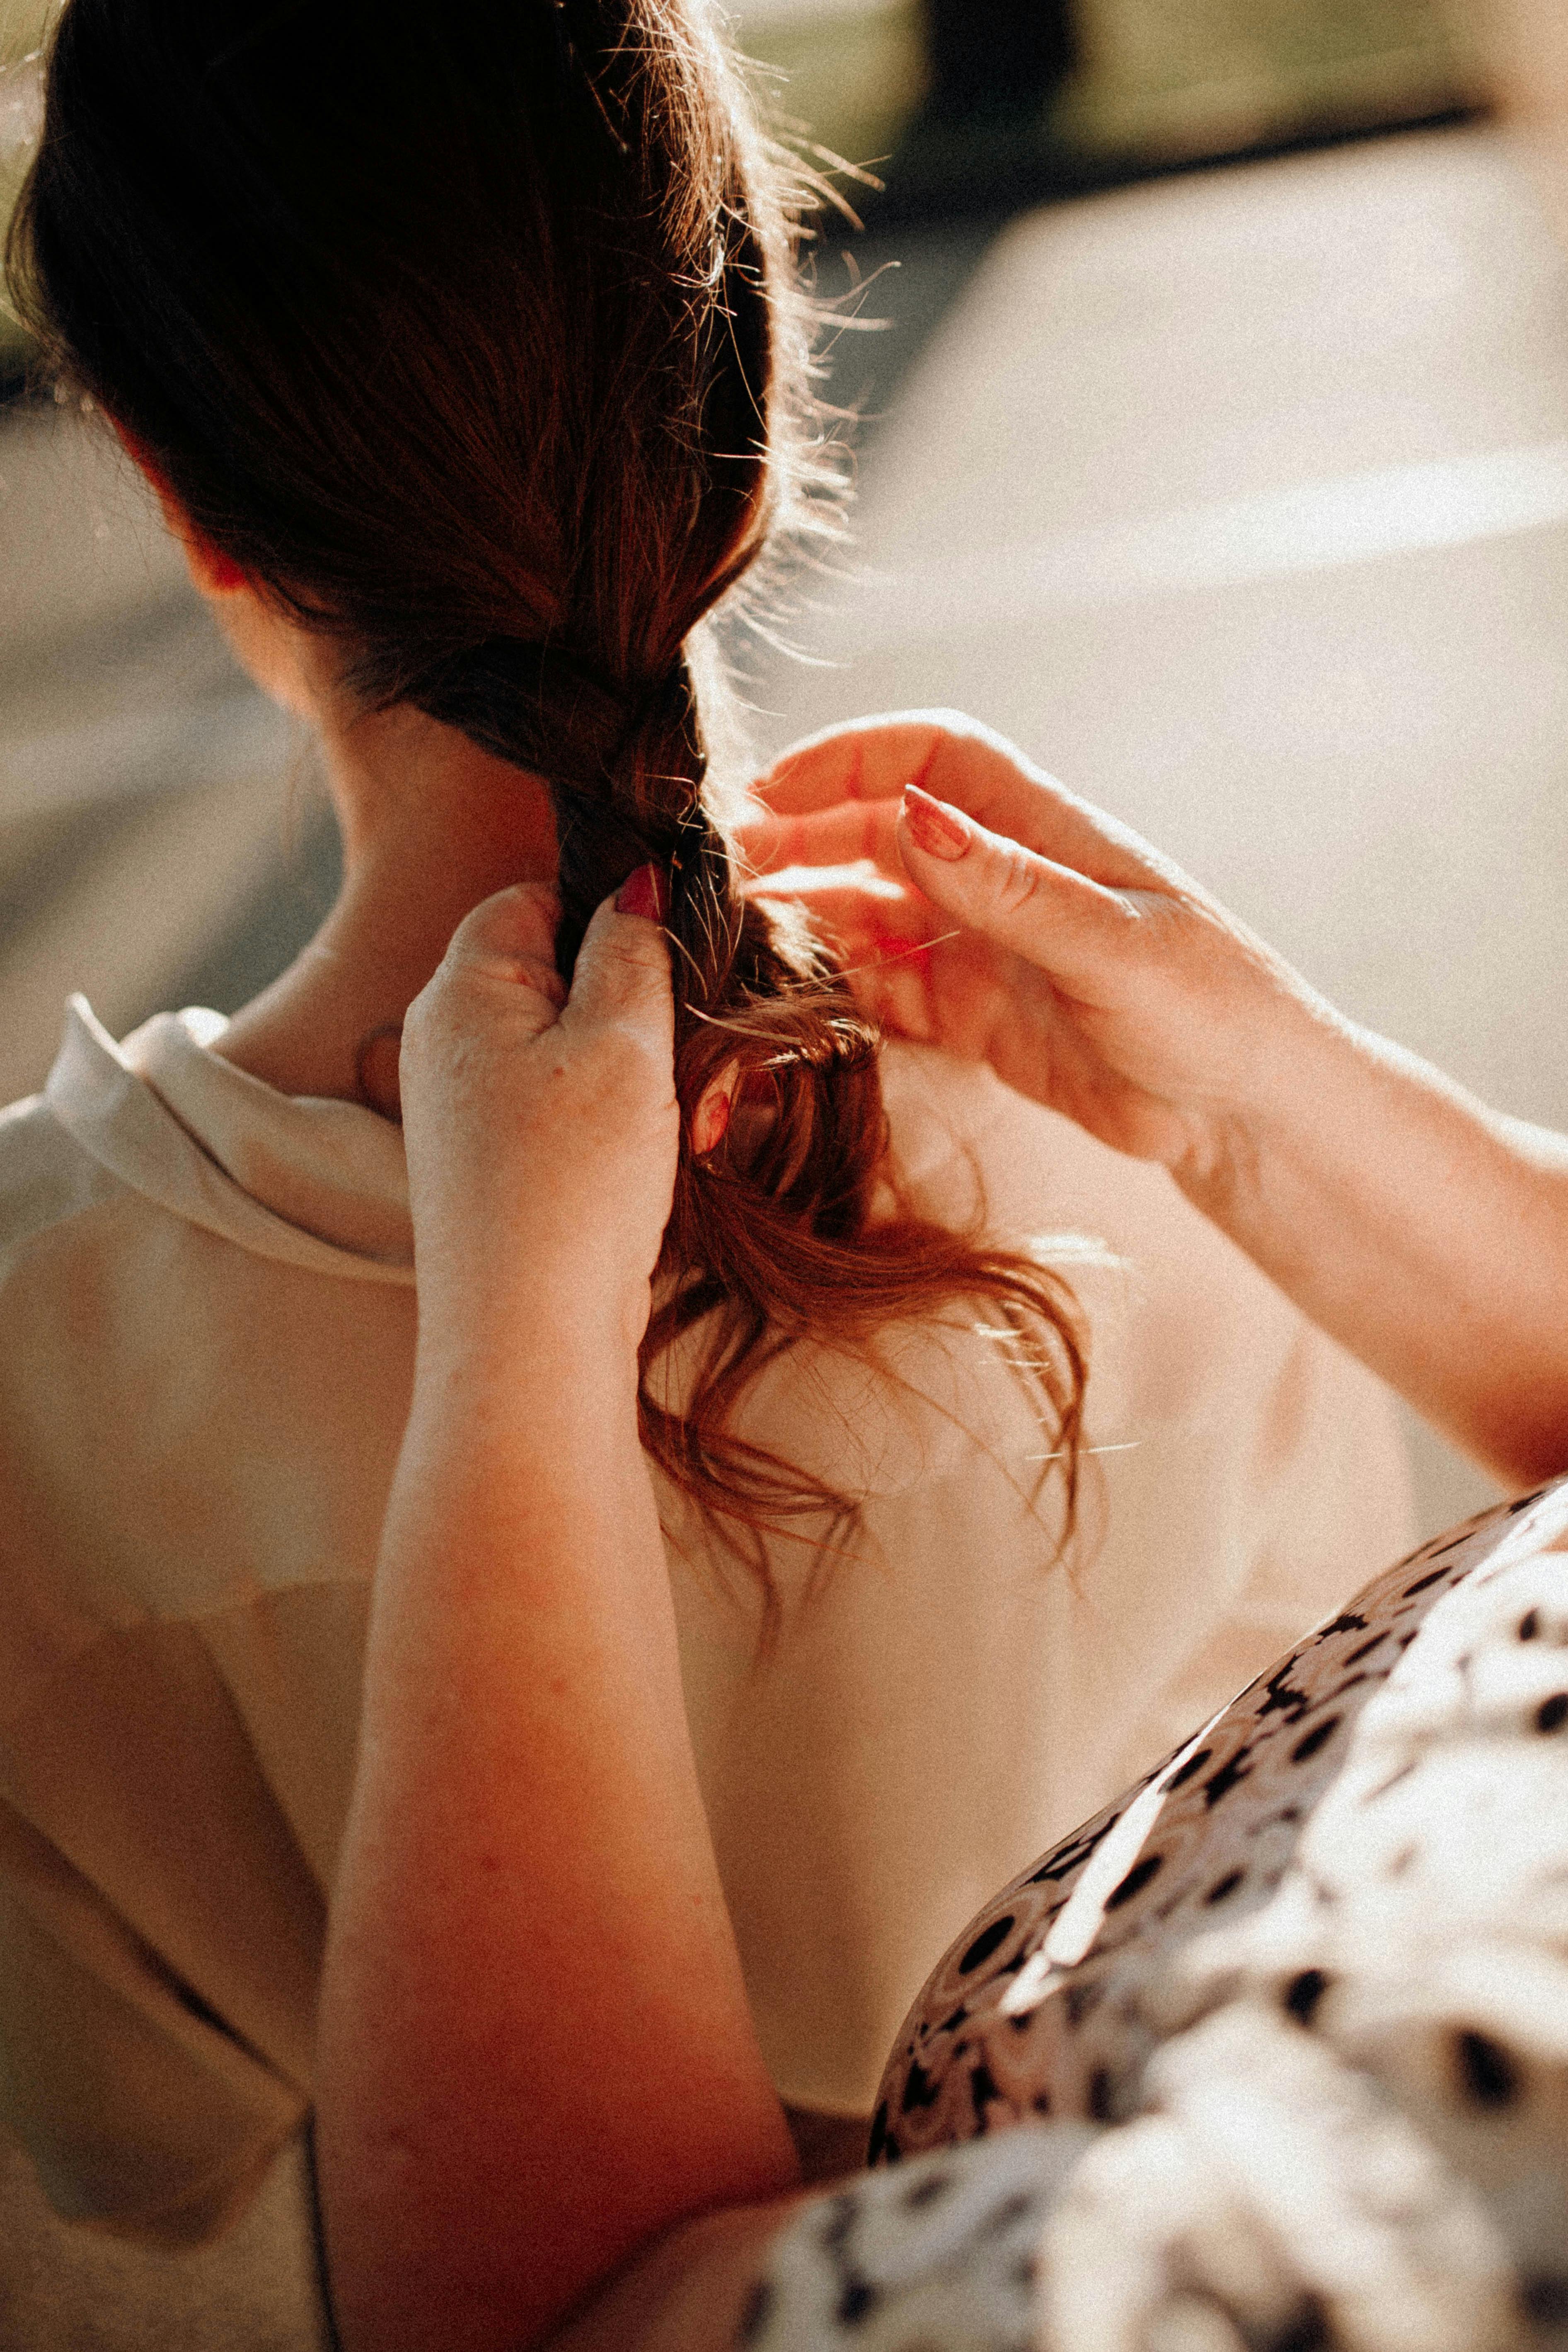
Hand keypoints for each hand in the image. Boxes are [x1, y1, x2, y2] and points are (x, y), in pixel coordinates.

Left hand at [399, 874, 677, 1352]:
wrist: (528, 1341)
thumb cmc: (572, 1186)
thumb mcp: (624, 1042)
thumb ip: (631, 950)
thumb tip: (634, 881)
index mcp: (458, 990)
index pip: (533, 897)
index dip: (610, 913)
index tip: (675, 957)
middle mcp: (444, 1043)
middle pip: (557, 976)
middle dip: (639, 1008)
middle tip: (698, 1057)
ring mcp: (465, 1111)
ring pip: (574, 1050)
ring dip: (644, 1077)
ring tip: (691, 1124)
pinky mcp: (493, 1170)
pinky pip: (566, 1113)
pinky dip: (621, 1128)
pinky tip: (660, 1164)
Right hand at [741, 710, 1327, 1185]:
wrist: (1248, 1116)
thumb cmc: (1214, 1011)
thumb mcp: (1111, 942)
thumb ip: (1008, 888)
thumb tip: (914, 817)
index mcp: (1042, 833)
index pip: (930, 759)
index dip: (850, 759)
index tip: (770, 788)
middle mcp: (1005, 881)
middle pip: (881, 832)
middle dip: (804, 838)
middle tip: (725, 865)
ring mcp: (986, 951)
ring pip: (873, 911)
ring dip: (811, 913)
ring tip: (741, 927)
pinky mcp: (977, 1020)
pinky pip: (890, 990)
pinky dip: (844, 986)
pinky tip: (801, 992)